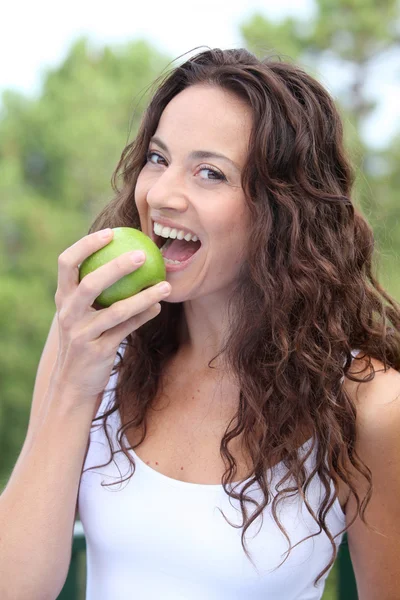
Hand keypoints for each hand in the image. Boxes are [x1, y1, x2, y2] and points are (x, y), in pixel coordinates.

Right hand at [51, 229, 170, 405]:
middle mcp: (68, 313)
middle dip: (117, 267)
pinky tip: (159, 306)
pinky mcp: (97, 351)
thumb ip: (92, 288)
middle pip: (90, 283)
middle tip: (143, 255)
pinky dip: (144, 316)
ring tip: (165, 285)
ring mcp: (81, 333)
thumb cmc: (85, 337)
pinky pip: (126, 329)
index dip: (86, 245)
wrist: (74, 382)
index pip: (66, 262)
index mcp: (62, 297)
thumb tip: (124, 254)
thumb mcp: (82, 313)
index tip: (110, 233)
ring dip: (143, 296)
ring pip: (115, 310)